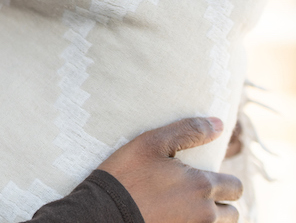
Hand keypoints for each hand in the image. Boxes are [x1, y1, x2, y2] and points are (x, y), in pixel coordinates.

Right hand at [99, 117, 241, 222]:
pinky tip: (173, 216)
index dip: (224, 180)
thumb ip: (188, 131)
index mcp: (201, 186)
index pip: (235, 187)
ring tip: (186, 207)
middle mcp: (204, 214)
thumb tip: (219, 124)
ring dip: (209, 218)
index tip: (204, 177)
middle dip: (221, 203)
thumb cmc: (126, 174)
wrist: (102, 213)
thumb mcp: (151, 143)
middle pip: (232, 213)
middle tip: (196, 194)